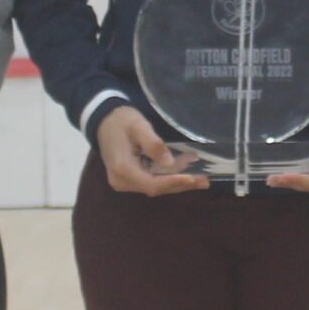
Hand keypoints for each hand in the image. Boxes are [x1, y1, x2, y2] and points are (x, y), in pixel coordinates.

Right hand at [95, 104, 209, 195]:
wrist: (104, 121)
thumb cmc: (122, 121)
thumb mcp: (139, 126)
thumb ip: (153, 144)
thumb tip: (169, 162)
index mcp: (122, 169)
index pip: (151, 183)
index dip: (172, 182)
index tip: (191, 178)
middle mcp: (122, 181)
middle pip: (155, 188)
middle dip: (180, 185)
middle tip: (204, 181)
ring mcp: (124, 182)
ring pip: (155, 187)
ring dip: (177, 183)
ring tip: (201, 180)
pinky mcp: (129, 179)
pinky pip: (152, 181)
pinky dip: (169, 178)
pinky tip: (186, 174)